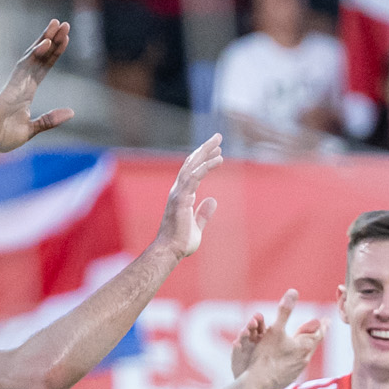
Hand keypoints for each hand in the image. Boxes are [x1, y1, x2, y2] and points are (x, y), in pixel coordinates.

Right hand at [0, 19, 77, 154]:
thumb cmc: (0, 135)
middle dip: (51, 40)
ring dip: (45, 40)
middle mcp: (21, 83)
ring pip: (32, 57)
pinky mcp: (8, 89)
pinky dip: (34, 56)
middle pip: (39, 57)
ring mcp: (15, 84)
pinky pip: (23, 69)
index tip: (65, 39)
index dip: (54, 53)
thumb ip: (49, 120)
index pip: (43, 67)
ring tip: (57, 25)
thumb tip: (72, 112)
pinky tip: (45, 44)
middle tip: (63, 24)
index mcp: (26, 91)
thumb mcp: (31, 129)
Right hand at [156, 135, 223, 257]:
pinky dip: (206, 166)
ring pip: (192, 166)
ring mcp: (178, 193)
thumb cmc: (180, 242)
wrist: (170, 251)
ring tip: (218, 142)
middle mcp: (178, 190)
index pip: (192, 171)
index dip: (202, 159)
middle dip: (204, 149)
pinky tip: (218, 159)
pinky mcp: (181, 198)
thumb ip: (203, 213)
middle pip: (191, 163)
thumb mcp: (196, 226)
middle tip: (217, 137)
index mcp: (181, 195)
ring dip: (205, 152)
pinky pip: (194, 177)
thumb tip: (212, 201)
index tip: (216, 150)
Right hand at [238, 290, 321, 388]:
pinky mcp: (289, 378)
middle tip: (320, 328)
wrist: (258, 383)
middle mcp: (304, 359)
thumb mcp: (275, 330)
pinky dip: (296, 358)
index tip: (327, 320)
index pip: (318, 333)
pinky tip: (292, 358)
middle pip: (313, 344)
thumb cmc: (266, 356)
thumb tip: (293, 291)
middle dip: (315, 335)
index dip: (322, 325)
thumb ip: (284, 311)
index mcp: (304, 346)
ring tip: (306, 342)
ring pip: (305, 355)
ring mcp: (297, 370)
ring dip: (306, 347)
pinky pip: (296, 365)